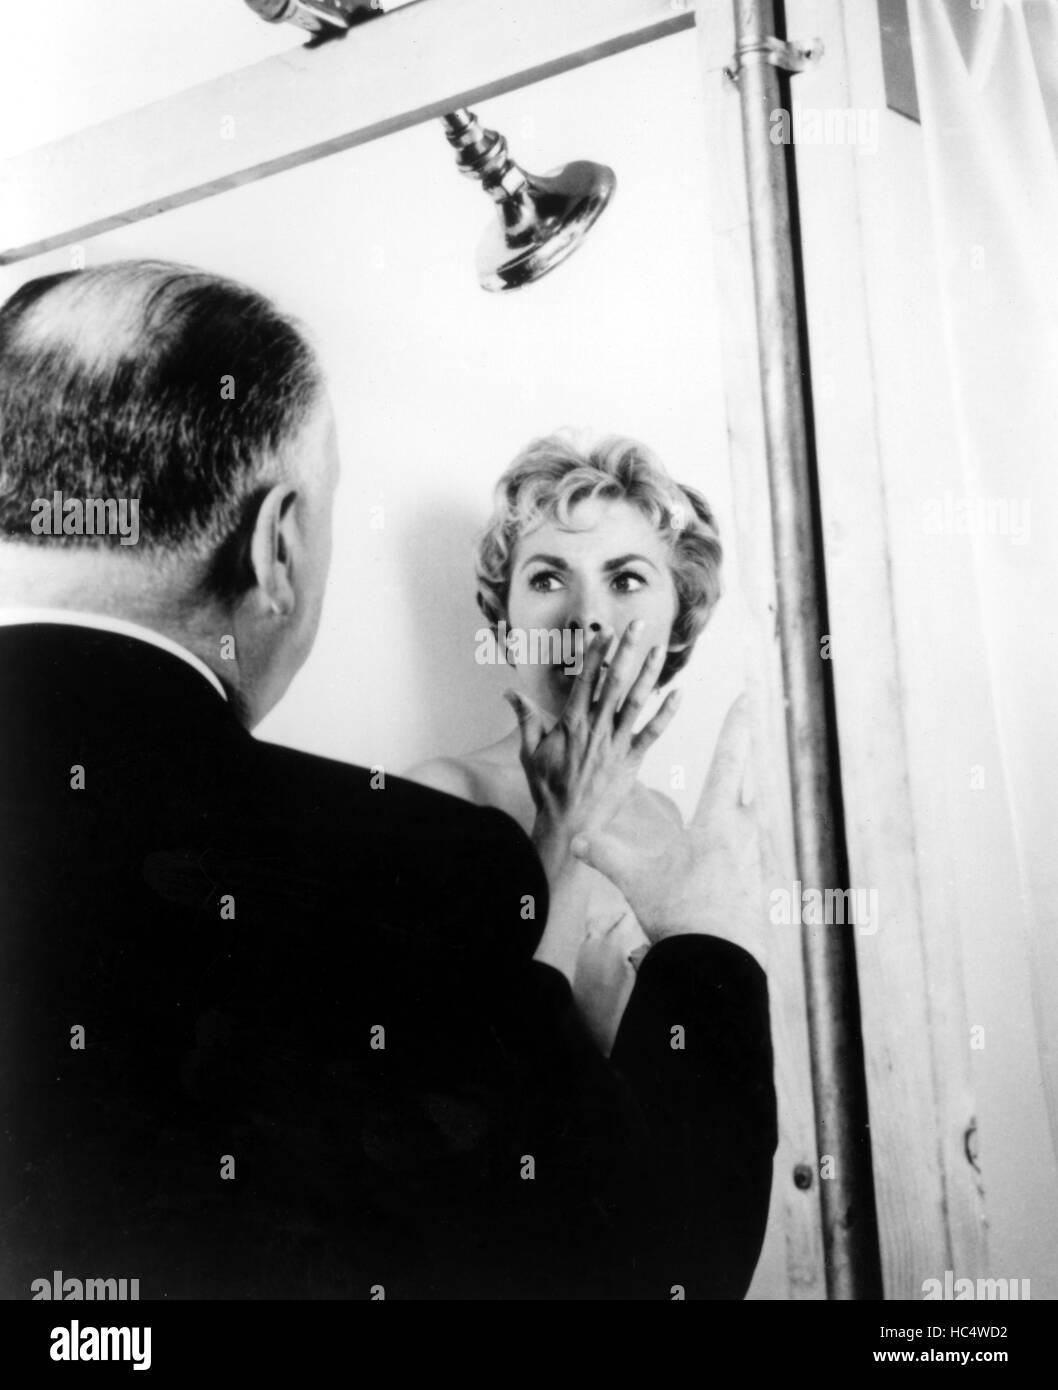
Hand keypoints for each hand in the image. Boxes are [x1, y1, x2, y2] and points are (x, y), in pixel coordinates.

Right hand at [504, 620, 680, 873]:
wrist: (569, 823)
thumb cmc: (548, 787)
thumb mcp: (531, 751)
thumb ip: (525, 718)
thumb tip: (508, 692)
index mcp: (572, 722)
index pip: (585, 679)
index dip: (596, 652)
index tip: (605, 630)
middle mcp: (596, 728)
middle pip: (614, 681)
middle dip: (627, 650)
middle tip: (639, 625)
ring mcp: (616, 744)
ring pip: (636, 701)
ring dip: (650, 673)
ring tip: (660, 648)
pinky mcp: (632, 761)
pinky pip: (652, 733)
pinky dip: (667, 714)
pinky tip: (680, 694)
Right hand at [569, 695, 763, 956]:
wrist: (718, 961)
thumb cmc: (680, 913)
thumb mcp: (635, 879)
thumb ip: (604, 854)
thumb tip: (575, 839)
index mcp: (716, 820)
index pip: (728, 759)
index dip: (736, 725)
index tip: (746, 696)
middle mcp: (743, 832)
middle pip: (745, 784)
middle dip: (741, 758)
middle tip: (744, 732)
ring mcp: (756, 858)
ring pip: (751, 818)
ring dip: (739, 804)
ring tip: (734, 793)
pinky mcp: (760, 883)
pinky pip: (751, 852)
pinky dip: (741, 845)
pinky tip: (735, 854)